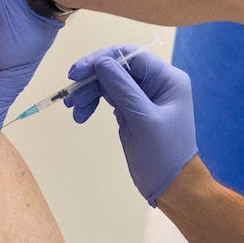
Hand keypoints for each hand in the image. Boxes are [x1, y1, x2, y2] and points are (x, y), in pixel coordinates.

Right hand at [64, 46, 196, 204]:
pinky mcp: (131, 110)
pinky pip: (108, 98)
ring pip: (109, 83)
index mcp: (167, 79)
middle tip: (71, 96)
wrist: (172, 186)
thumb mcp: (142, 119)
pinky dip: (93, 104)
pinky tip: (81, 116)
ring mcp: (143, 96)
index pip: (130, 56)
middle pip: (117, 68)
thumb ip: (122, 88)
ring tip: (74, 110)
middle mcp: (156, 82)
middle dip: (92, 80)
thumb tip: (101, 61)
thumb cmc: (163, 154)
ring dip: (89, 93)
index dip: (101, 59)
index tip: (76, 73)